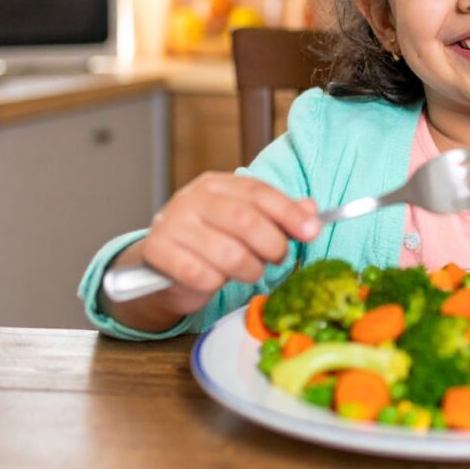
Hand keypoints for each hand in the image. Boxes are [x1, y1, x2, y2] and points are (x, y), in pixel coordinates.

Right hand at [135, 172, 320, 315]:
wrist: (162, 266)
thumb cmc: (211, 241)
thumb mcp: (246, 223)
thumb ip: (278, 215)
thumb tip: (311, 211)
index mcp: (217, 184)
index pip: (259, 192)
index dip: (289, 213)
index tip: (312, 232)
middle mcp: (192, 198)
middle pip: (245, 220)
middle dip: (272, 245)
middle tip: (279, 258)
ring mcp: (171, 223)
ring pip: (227, 253)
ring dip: (249, 270)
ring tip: (250, 271)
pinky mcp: (157, 251)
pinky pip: (201, 275)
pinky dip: (216, 283)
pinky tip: (215, 279)